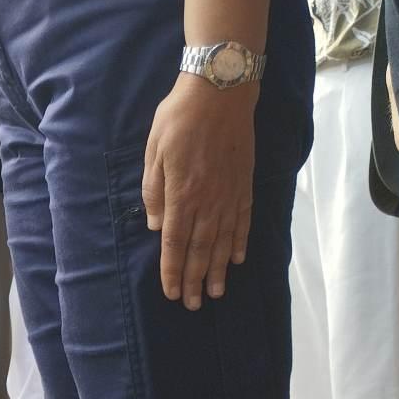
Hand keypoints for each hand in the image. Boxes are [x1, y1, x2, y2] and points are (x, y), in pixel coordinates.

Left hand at [144, 75, 256, 309]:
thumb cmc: (178, 120)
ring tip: (216, 292)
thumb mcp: (153, 153)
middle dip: (195, 279)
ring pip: (223, 241)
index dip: (172, 270)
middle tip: (194, 305)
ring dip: (218, 269)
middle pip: (200, 249)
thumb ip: (154, 192)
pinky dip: (240, 242)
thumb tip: (154, 226)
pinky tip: (238, 259)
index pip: (173, 243)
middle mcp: (208, 201)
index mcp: (181, 195)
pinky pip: (243, 221)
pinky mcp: (245, 184)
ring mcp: (230, 194)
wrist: (220, 92)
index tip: (172, 293)